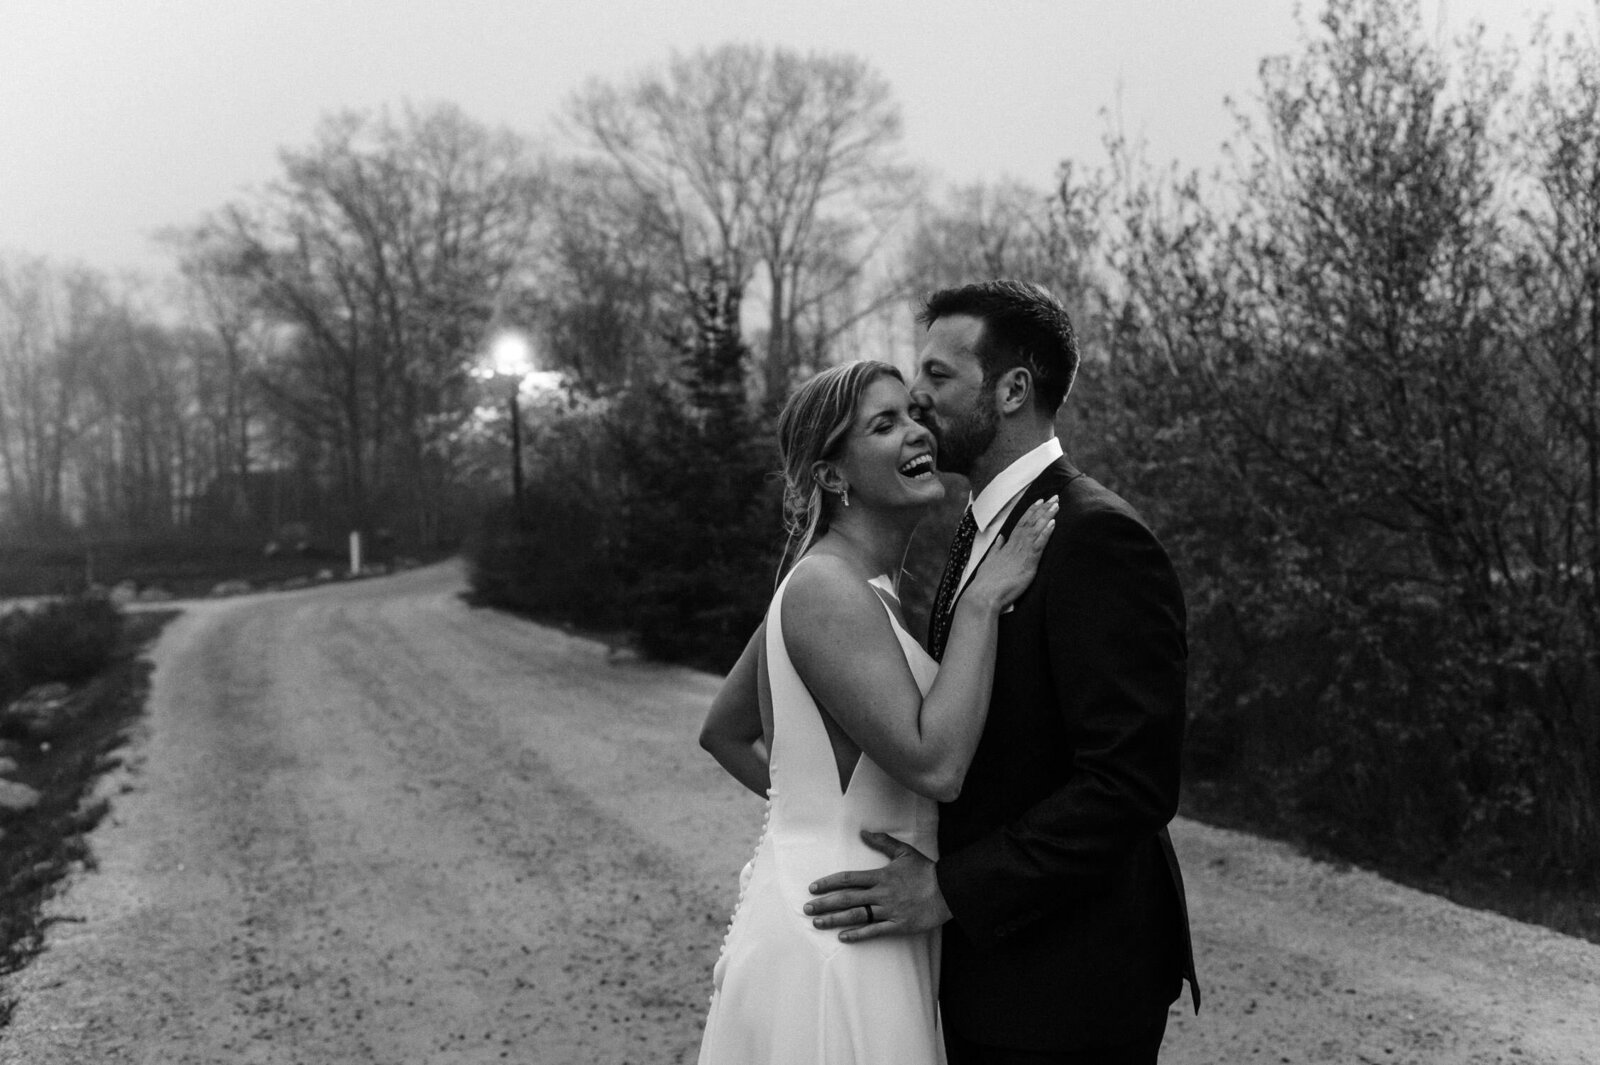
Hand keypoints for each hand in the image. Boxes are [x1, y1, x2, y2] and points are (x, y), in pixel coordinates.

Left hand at [803, 831, 952, 941]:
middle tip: (807, 907)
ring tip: (817, 923)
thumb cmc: (926, 870)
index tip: (813, 888)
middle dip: (825, 903)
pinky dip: (858, 934)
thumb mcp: (904, 852)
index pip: (848, 879)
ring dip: (835, 919)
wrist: (948, 890)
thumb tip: (864, 832)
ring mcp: (889, 910)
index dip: (828, 883)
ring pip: (857, 915)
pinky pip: (874, 931)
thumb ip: (882, 842)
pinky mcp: (898, 925)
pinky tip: (843, 937)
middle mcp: (881, 893)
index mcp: (880, 876)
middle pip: (847, 899)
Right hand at [963, 496, 1057, 611]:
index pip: (1021, 524)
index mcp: (1007, 545)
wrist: (984, 594)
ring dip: (1047, 516)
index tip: (1040, 501)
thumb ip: (997, 549)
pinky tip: (1053, 523)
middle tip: (1054, 497)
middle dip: (1043, 509)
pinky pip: (1038, 544)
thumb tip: (1001, 538)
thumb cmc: (987, 582)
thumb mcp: (990, 562)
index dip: (1031, 512)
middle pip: (1030, 522)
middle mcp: (1015, 545)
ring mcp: (1021, 553)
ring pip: (1036, 529)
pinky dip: (1046, 532)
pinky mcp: (1028, 563)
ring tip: (1057, 505)